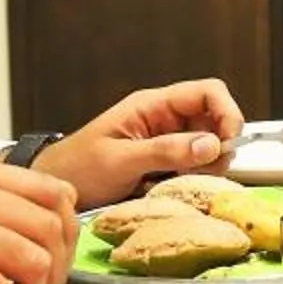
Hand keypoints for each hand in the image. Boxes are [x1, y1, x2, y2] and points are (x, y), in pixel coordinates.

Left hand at [34, 78, 245, 208]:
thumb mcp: (120, 159)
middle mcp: (165, 120)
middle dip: (218, 147)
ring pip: (209, 147)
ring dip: (206, 167)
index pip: (208, 92)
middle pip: (216, 120)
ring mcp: (167, 143)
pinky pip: (196, 168)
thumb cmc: (76, 168)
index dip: (227, 113)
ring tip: (178, 182)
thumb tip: (211, 144)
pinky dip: (194, 180)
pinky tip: (171, 189)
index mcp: (152, 105)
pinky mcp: (166, 165)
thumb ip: (166, 150)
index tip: (228, 143)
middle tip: (202, 171)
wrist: (54, 191)